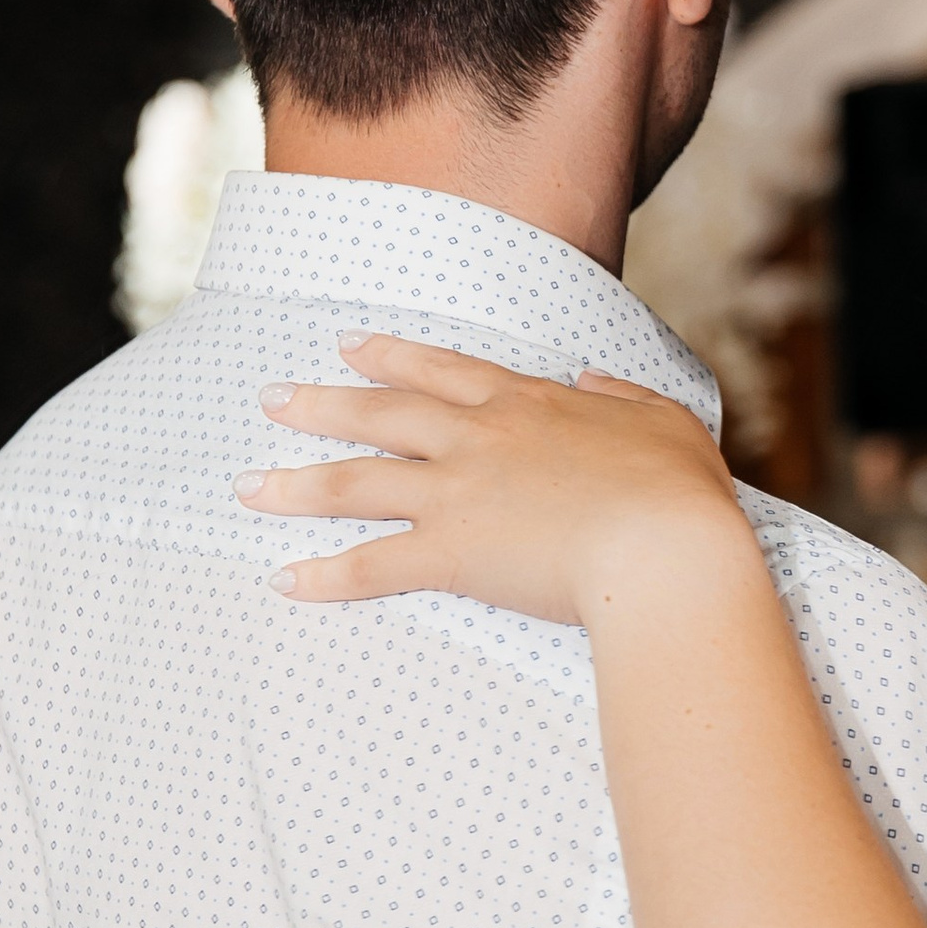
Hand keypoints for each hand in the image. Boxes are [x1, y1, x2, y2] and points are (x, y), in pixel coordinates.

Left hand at [233, 334, 749, 620]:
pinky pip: (371, 565)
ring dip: (296, 484)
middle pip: (382, 414)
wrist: (664, 545)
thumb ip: (624, 394)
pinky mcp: (451, 554)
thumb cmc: (678, 491)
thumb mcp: (665, 421)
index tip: (351, 346)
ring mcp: (458, 493)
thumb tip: (594, 376)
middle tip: (273, 399)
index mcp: (528, 404)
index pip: (445, 371)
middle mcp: (479, 439)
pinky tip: (284, 581)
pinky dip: (324, 575)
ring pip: (357, 482)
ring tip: (248, 488)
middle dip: (322, 404)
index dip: (393, 357)